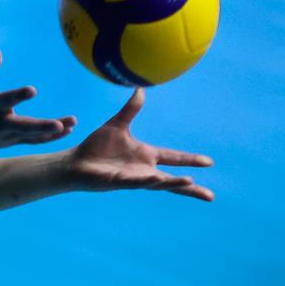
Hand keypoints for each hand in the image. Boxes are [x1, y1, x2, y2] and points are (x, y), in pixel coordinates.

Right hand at [0, 49, 76, 150]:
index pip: (6, 100)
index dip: (19, 96)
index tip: (33, 90)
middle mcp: (1, 123)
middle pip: (23, 126)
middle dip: (41, 126)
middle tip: (59, 124)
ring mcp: (9, 135)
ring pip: (33, 135)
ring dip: (53, 131)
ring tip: (73, 123)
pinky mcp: (15, 142)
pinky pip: (35, 141)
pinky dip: (51, 137)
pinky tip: (68, 130)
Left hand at [64, 87, 214, 201]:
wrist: (74, 161)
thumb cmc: (95, 147)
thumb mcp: (117, 124)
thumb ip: (131, 109)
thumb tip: (141, 89)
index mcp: (145, 155)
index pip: (173, 157)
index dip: (190, 160)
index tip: (209, 162)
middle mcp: (142, 169)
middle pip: (171, 180)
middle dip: (189, 187)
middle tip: (210, 196)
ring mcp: (132, 178)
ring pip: (157, 182)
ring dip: (173, 183)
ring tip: (191, 183)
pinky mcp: (118, 182)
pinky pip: (135, 182)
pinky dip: (146, 182)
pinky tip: (155, 180)